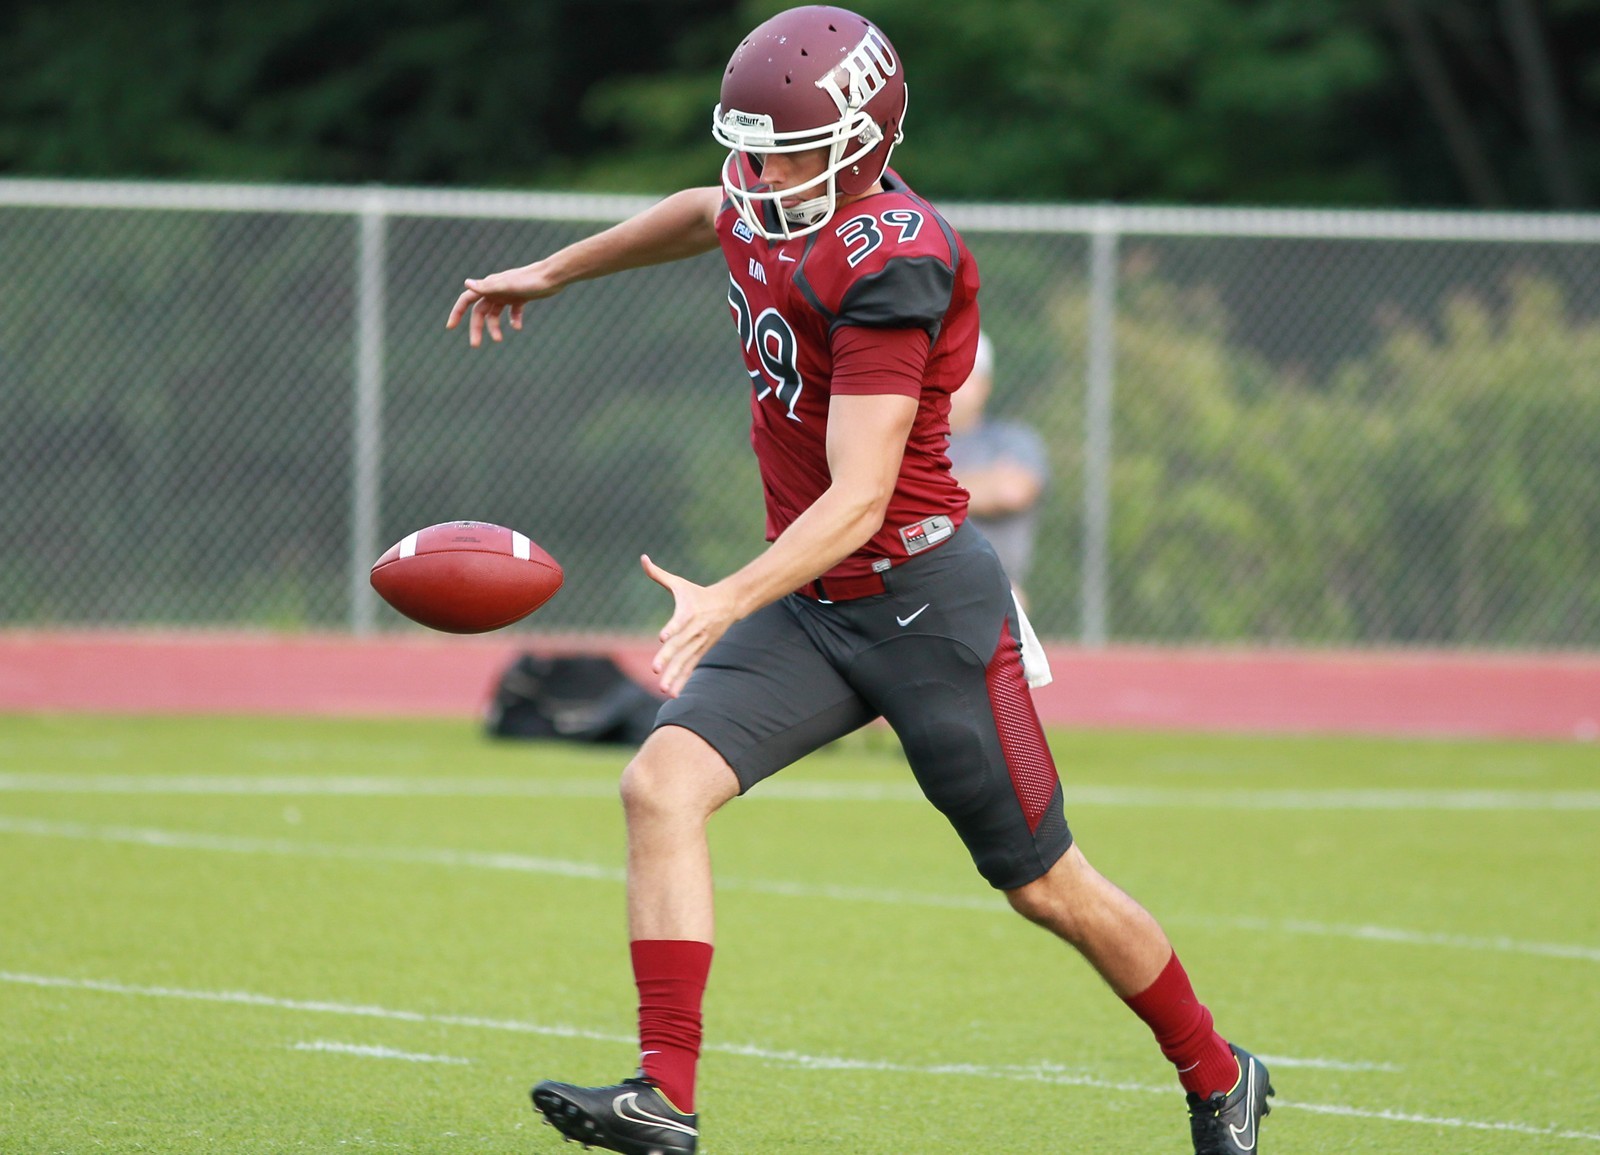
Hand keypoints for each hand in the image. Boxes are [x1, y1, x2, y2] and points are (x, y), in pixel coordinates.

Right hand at [445, 263, 565, 347]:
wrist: (552, 276)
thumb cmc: (529, 280)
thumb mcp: (507, 286)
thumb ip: (487, 286)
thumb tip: (466, 284)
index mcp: (489, 286)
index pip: (466, 300)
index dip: (457, 312)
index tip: (450, 327)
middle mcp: (496, 290)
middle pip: (480, 312)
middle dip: (477, 328)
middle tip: (475, 346)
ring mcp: (508, 294)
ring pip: (495, 314)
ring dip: (494, 327)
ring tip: (499, 340)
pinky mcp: (521, 297)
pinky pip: (512, 312)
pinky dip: (513, 320)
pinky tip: (517, 327)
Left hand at [642, 554, 739, 697]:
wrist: (728, 604)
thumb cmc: (697, 593)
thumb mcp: (678, 583)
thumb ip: (658, 574)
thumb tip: (643, 558)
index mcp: (688, 613)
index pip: (679, 622)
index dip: (671, 629)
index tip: (662, 637)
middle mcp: (694, 630)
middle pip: (680, 646)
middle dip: (668, 658)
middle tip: (655, 669)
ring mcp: (699, 643)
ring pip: (685, 661)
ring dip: (674, 676)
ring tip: (661, 690)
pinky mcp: (700, 652)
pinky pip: (690, 668)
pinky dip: (682, 681)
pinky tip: (671, 694)